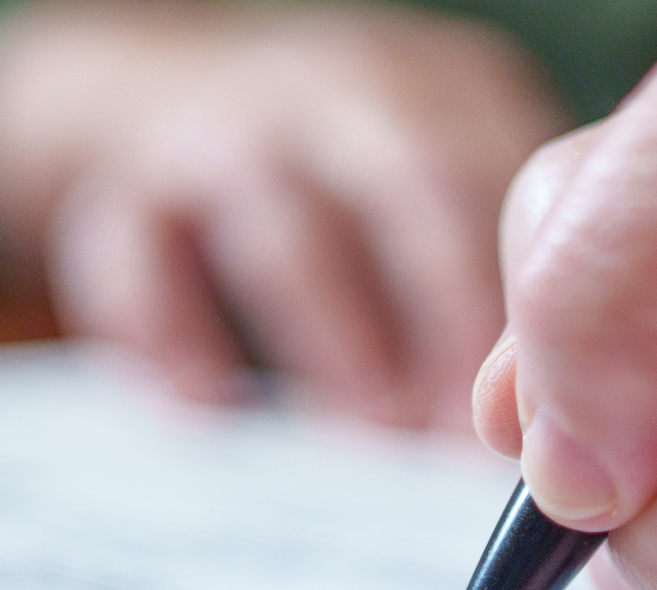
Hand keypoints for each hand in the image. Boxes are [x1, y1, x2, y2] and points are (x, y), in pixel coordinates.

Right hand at [0, 1, 568, 428]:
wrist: (135, 94)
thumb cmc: (319, 178)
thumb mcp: (414, 177)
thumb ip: (472, 264)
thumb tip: (534, 414)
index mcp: (427, 94)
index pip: (498, 187)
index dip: (515, 306)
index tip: (535, 411)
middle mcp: (332, 94)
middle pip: (410, 190)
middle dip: (445, 313)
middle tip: (463, 428)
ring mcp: (223, 131)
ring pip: (283, 232)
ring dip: (334, 338)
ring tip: (374, 429)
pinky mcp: (122, 186)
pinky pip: (137, 261)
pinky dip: (173, 339)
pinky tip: (209, 412)